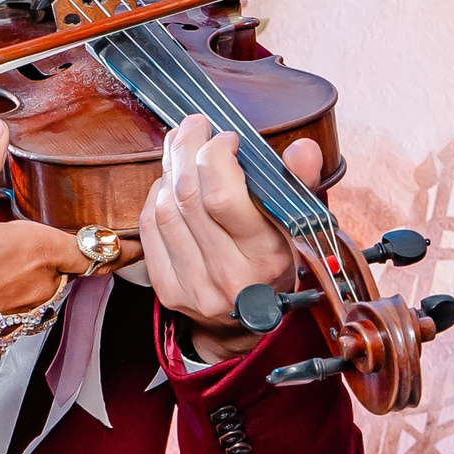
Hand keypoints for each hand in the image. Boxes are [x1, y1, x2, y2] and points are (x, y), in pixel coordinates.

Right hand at [0, 118, 113, 311]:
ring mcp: (29, 306)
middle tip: (90, 239)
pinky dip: (31, 285)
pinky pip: (35, 300)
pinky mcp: (12, 323)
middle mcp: (44, 281)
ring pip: (56, 283)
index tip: (140, 243)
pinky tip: (7, 274)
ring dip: (53, 268)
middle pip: (79, 265)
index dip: (124, 247)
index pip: (100, 249)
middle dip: (82, 252)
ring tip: (36, 252)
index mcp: (40, 248)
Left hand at [140, 114, 324, 362]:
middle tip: (193, 126)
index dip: (215, 157)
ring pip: (164, 211)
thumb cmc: (278, 264)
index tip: (225, 137)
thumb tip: (303, 148)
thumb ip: (300, 185)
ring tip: (182, 149)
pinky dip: (155, 199)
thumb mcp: (300, 227)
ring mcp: (194, 287)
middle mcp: (228, 276)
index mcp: (266, 257)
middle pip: (188, 198)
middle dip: (186, 151)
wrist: (253, 326)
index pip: (222, 198)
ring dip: (169, 171)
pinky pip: (150, 231)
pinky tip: (169, 184)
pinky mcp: (168, 291)